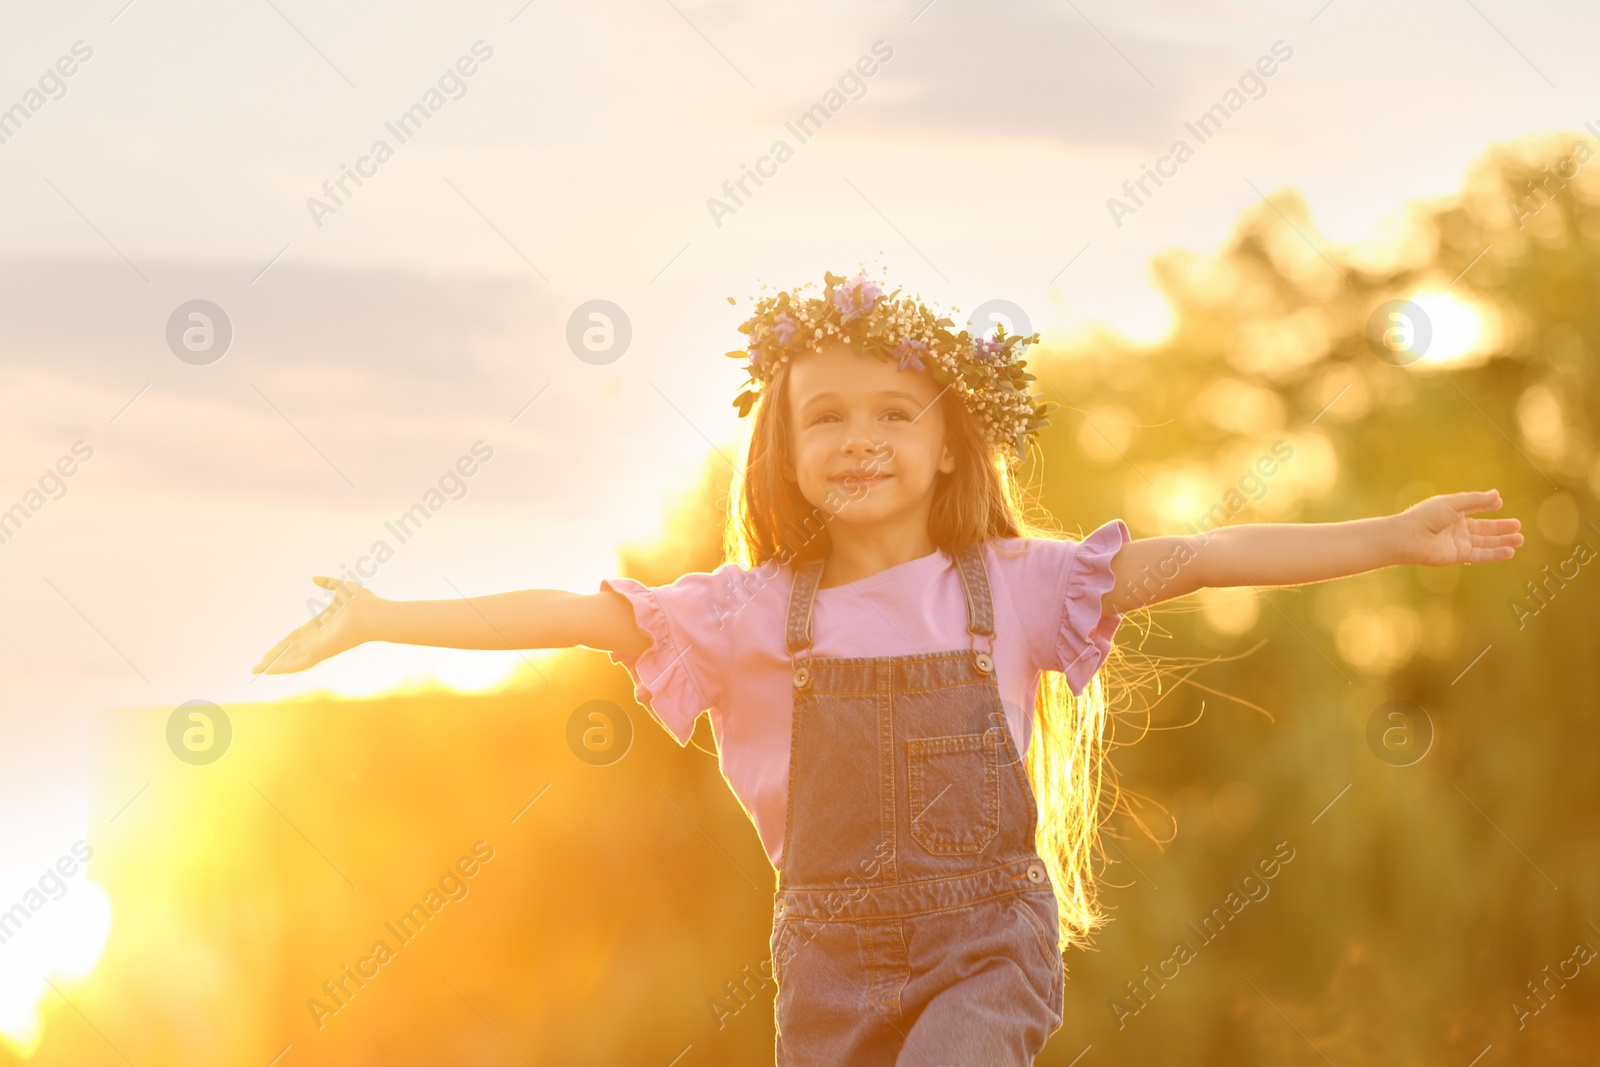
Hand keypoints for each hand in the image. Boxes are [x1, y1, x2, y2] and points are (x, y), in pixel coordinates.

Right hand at [252, 576, 376, 673]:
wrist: (371, 613)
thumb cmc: (362, 601)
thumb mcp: (340, 587)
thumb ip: (327, 583)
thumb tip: (314, 578)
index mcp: (319, 625)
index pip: (296, 637)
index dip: (282, 643)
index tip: (270, 650)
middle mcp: (317, 638)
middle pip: (290, 650)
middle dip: (274, 656)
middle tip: (257, 665)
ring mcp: (318, 647)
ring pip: (290, 658)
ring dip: (274, 664)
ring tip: (257, 670)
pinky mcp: (319, 653)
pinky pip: (298, 663)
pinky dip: (283, 667)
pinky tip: (269, 672)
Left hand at [1397, 489, 1522, 565]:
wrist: (1409, 537)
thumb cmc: (1426, 516)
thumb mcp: (1453, 503)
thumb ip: (1475, 500)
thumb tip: (1497, 494)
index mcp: (1452, 512)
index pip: (1473, 508)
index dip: (1486, 505)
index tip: (1499, 503)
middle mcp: (1456, 528)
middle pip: (1483, 528)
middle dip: (1500, 527)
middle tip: (1518, 525)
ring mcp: (1457, 542)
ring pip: (1485, 542)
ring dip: (1502, 541)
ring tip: (1520, 539)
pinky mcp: (1458, 555)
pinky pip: (1480, 555)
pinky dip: (1495, 554)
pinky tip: (1510, 552)